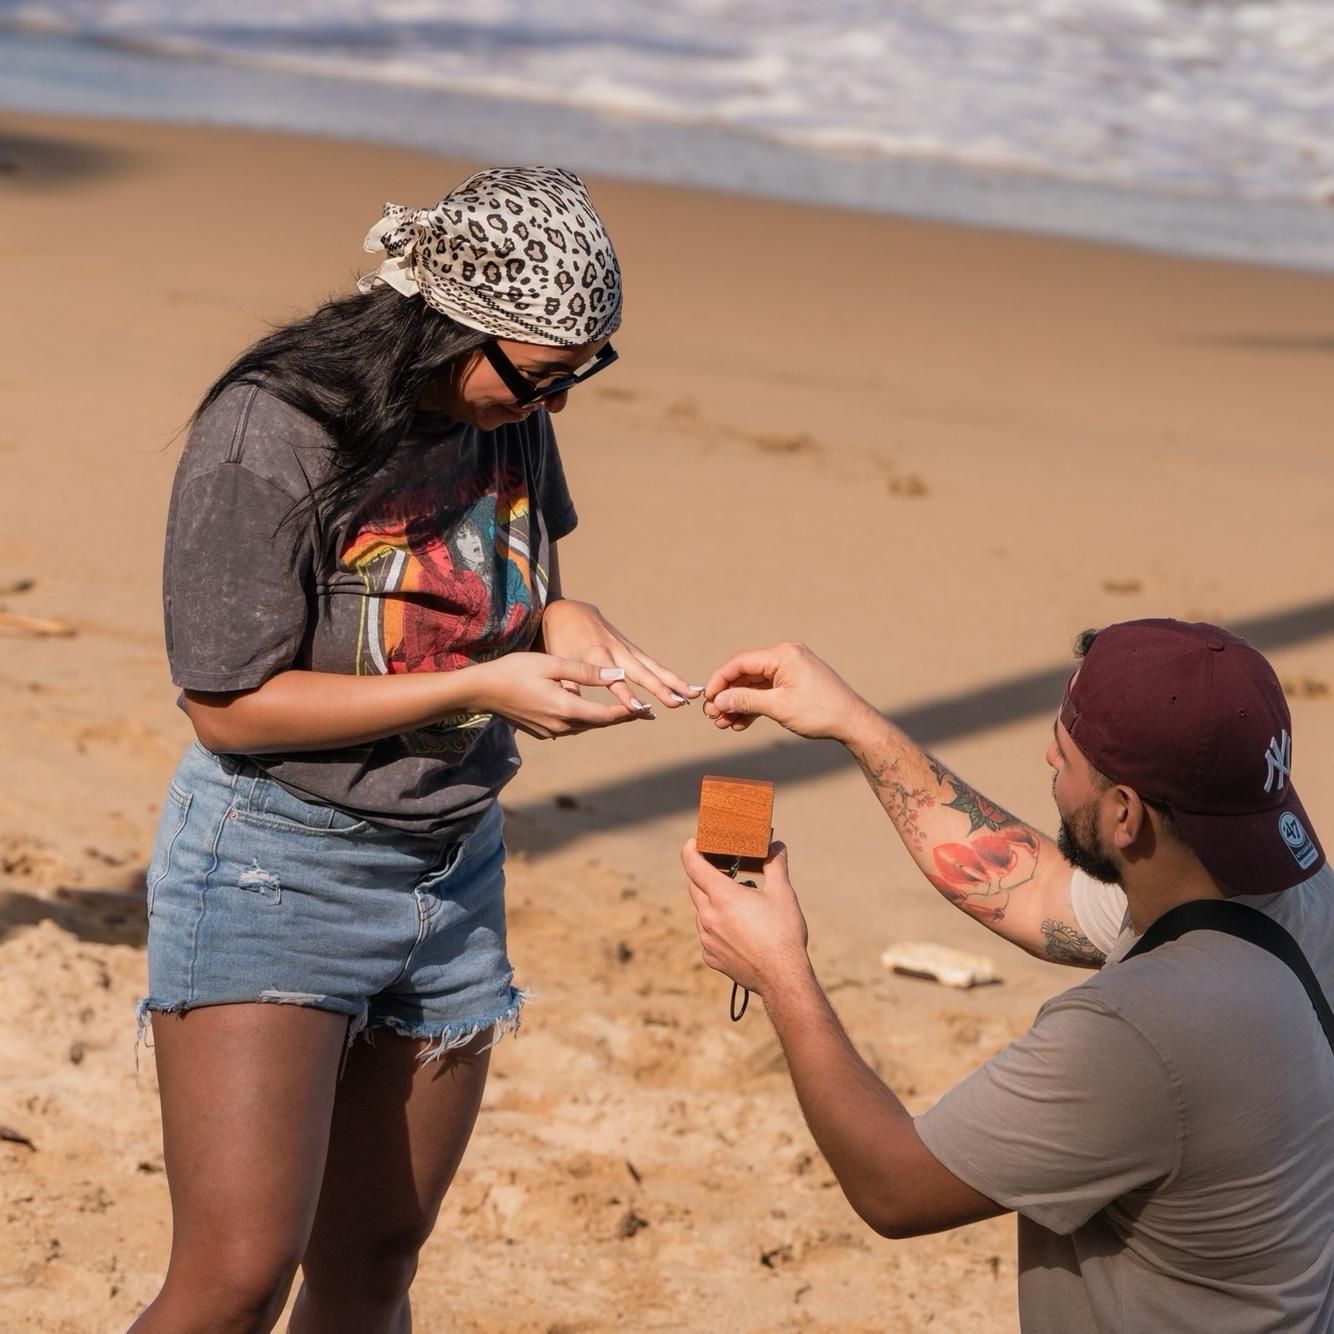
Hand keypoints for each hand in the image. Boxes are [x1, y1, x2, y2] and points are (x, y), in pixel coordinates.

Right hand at [468, 653, 640, 739]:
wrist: (482, 691)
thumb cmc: (515, 670)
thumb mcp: (551, 664)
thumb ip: (586, 671)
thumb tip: (617, 676)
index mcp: (566, 708)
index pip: (607, 715)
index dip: (629, 711)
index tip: (647, 707)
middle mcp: (561, 725)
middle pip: (600, 723)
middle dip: (622, 717)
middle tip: (645, 712)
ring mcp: (551, 731)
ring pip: (586, 726)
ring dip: (605, 719)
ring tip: (625, 711)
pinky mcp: (543, 732)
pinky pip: (572, 727)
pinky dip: (586, 720)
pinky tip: (592, 712)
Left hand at [539, 598, 701, 715]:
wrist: (568, 612)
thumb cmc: (560, 641)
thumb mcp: (557, 663)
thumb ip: (569, 687)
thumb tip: (575, 712)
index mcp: (594, 656)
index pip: (613, 679)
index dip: (626, 694)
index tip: (641, 708)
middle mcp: (615, 651)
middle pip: (642, 672)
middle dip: (661, 688)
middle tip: (679, 702)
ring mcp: (626, 648)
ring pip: (654, 667)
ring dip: (674, 681)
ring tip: (695, 695)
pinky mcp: (632, 649)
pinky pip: (653, 664)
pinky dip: (670, 676)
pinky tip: (686, 688)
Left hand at [681, 840, 811, 997]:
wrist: (783, 978)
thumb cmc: (784, 932)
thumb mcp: (783, 893)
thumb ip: (775, 864)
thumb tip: (776, 845)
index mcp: (722, 896)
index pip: (693, 865)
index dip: (690, 850)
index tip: (694, 843)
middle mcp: (708, 916)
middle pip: (695, 887)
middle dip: (706, 877)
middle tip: (725, 873)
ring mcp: (707, 939)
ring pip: (701, 912)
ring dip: (714, 904)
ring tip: (740, 905)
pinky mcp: (710, 957)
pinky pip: (707, 935)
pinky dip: (717, 927)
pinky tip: (738, 931)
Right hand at [702, 641, 871, 741]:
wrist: (852, 722)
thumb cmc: (820, 712)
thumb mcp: (779, 707)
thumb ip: (746, 700)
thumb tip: (719, 699)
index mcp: (782, 654)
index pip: (740, 662)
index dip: (720, 680)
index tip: (708, 699)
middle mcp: (785, 657)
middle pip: (745, 673)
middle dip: (728, 695)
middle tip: (713, 716)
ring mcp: (789, 670)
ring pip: (753, 685)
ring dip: (738, 704)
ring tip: (724, 724)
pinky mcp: (793, 683)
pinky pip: (766, 692)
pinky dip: (753, 706)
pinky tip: (740, 723)